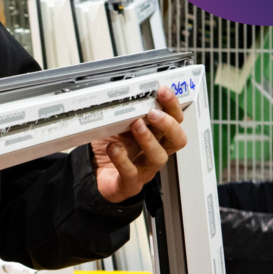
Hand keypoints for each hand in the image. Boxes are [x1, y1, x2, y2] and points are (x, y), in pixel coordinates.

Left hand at [91, 86, 187, 203]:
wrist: (96, 174)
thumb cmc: (112, 147)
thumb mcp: (118, 124)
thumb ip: (125, 112)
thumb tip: (125, 92)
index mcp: (156, 135)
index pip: (175, 119)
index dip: (173, 105)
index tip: (163, 90)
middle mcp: (155, 151)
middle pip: (177, 139)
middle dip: (168, 124)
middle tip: (153, 113)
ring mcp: (144, 169)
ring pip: (158, 157)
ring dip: (148, 139)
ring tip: (135, 125)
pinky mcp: (129, 183)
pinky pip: (130, 173)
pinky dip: (121, 159)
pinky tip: (113, 148)